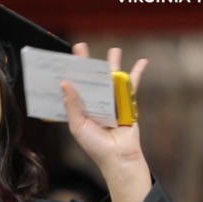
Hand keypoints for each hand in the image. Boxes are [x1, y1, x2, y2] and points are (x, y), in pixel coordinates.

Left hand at [61, 43, 148, 171]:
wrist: (118, 156)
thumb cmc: (95, 145)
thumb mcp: (78, 125)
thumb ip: (72, 104)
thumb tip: (65, 83)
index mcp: (81, 107)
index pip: (73, 86)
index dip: (69, 74)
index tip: (61, 60)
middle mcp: (95, 102)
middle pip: (91, 78)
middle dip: (87, 63)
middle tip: (80, 46)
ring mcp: (112, 101)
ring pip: (111, 78)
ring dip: (113, 63)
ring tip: (114, 49)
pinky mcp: (127, 102)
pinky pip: (132, 85)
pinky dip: (137, 73)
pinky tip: (141, 62)